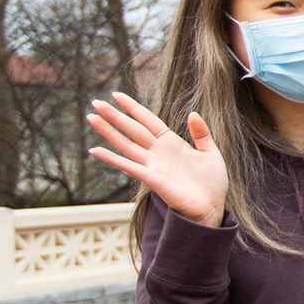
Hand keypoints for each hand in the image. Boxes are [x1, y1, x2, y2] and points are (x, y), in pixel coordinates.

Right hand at [89, 93, 227, 226]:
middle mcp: (158, 152)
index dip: (133, 108)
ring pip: (125, 144)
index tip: (117, 95)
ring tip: (91, 118)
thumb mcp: (210, 152)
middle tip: (95, 102)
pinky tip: (95, 150)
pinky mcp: (151, 179)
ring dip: (108, 131)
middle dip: (114, 116)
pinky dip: (111, 159)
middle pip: (132, 129)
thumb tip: (192, 113)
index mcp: (172, 142)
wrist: (212, 208)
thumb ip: (201, 133)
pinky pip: (128, 166)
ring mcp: (153, 164)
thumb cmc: (212, 183)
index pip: (148, 120)